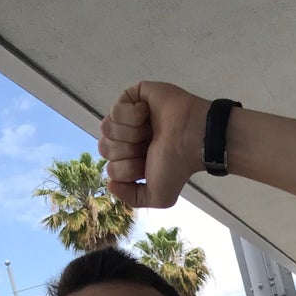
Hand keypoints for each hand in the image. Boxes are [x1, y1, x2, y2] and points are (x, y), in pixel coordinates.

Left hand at [98, 81, 208, 208]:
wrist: (191, 139)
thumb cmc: (177, 166)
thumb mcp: (159, 197)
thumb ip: (132, 198)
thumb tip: (110, 185)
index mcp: (131, 161)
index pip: (110, 169)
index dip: (127, 170)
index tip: (149, 164)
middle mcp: (127, 139)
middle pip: (104, 149)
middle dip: (127, 152)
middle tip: (149, 147)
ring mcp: (128, 117)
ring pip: (106, 129)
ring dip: (130, 134)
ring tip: (150, 131)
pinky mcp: (133, 96)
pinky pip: (115, 110)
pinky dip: (131, 116)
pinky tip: (147, 114)